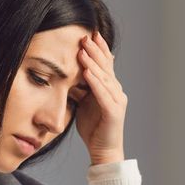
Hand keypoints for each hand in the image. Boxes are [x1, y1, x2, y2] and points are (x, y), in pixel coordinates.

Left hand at [75, 30, 126, 164]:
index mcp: (109, 88)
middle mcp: (116, 91)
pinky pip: (103, 93)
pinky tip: (87, 72)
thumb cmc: (94, 128)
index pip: (105, 64)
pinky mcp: (114, 111)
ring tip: (83, 50)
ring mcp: (117, 101)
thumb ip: (79, 89)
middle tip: (85, 36)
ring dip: (93, 62)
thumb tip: (68, 76)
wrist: (103, 151)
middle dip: (95, 50)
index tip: (90, 34)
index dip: (98, 49)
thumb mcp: (83, 104)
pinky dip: (95, 82)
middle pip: (106, 66)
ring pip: (104, 77)